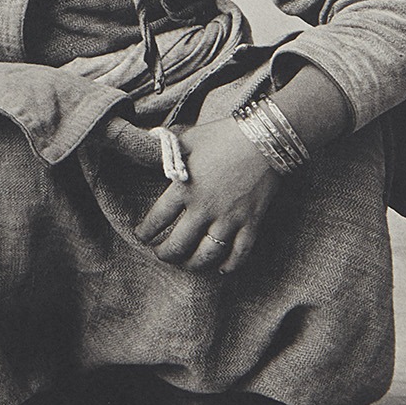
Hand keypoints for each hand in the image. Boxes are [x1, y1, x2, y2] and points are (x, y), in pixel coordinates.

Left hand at [136, 117, 281, 274]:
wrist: (264, 138)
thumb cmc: (222, 136)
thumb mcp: (186, 139)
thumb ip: (166, 149)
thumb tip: (144, 144)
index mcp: (183, 189)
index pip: (156, 220)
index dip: (145, 232)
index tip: (141, 236)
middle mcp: (204, 208)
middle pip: (178, 244)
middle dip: (166, 254)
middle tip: (161, 255)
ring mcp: (229, 218)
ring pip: (207, 255)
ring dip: (194, 265)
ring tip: (186, 265)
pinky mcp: (251, 222)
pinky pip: (240, 253)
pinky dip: (231, 265)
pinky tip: (221, 268)